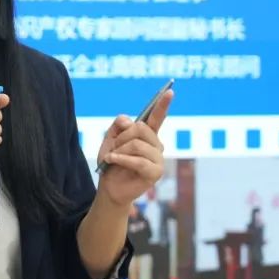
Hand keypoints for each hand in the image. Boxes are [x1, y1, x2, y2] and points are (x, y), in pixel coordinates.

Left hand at [96, 89, 172, 206]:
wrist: (109, 187)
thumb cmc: (111, 163)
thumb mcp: (109, 139)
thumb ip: (118, 126)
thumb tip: (129, 121)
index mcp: (147, 136)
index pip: (157, 117)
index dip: (163, 104)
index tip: (170, 91)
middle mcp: (156, 145)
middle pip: (141, 128)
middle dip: (121, 137)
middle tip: (113, 148)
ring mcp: (158, 159)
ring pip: (137, 144)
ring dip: (119, 150)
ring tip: (112, 158)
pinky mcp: (155, 172)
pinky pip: (138, 160)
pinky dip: (121, 159)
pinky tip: (112, 160)